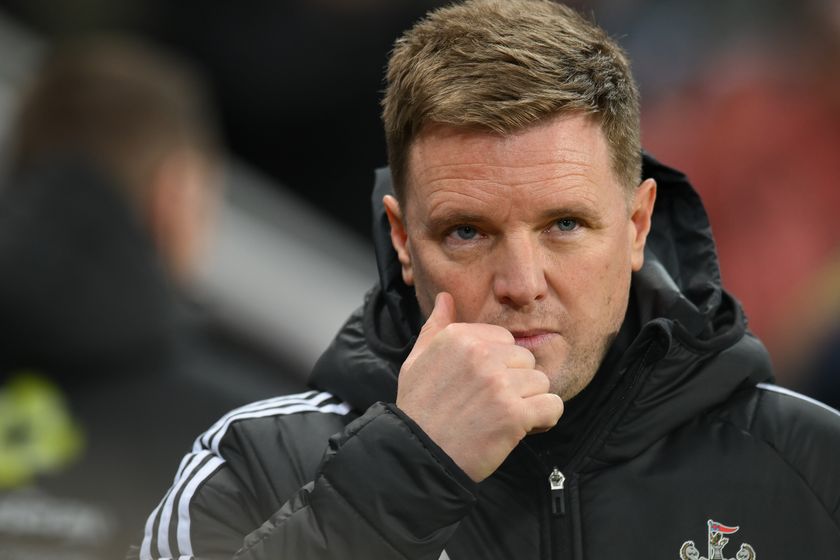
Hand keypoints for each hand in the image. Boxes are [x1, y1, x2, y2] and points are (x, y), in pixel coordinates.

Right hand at [396, 292, 563, 481]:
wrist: (418, 456)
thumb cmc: (418, 410)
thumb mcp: (417, 361)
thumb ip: (436, 327)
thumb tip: (446, 297)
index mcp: (459, 336)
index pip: (506, 340)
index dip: (500, 366)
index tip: (483, 387)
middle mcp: (481, 354)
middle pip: (527, 360)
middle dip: (516, 384)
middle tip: (492, 407)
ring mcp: (499, 383)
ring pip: (541, 383)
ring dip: (529, 404)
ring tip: (502, 420)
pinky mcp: (514, 413)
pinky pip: (552, 407)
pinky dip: (543, 421)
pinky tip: (521, 430)